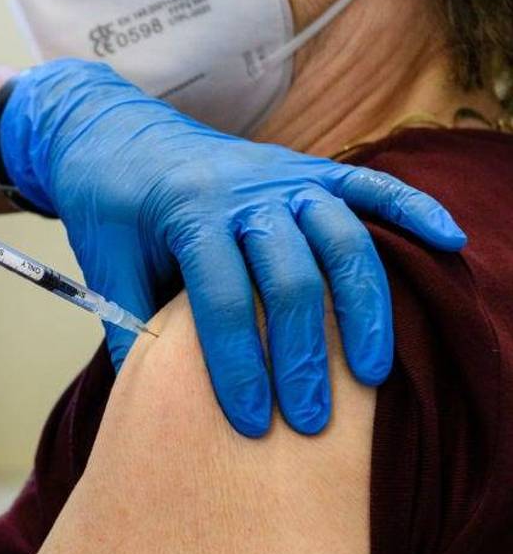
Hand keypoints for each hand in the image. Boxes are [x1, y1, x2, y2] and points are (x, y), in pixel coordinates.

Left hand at [0, 59, 465, 436]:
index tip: (250, 422)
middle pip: (290, 279)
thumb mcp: (106, 266)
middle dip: (303, 357)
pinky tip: (448, 241)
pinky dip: (411, 209)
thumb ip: (129, 328)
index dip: (238, 365)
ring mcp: (280, 174)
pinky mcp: (303, 167)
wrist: (110, 132)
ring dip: (363, 310)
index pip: (221, 299)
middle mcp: (243, 190)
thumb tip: (150, 406)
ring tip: (371, 374)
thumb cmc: (107, 206)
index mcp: (186, 211)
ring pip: (342, 239)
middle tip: (310, 420)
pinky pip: (367, 186)